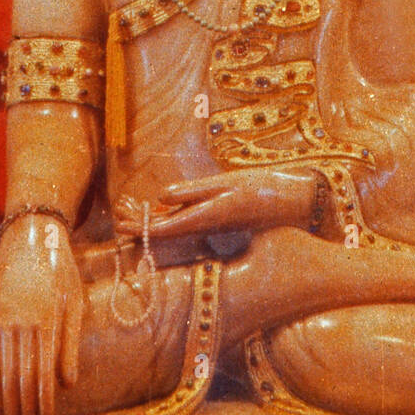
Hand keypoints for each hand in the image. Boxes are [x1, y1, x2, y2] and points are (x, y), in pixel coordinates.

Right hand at [0, 214, 83, 414]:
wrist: (31, 236)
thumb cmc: (60, 270)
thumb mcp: (74, 301)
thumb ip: (70, 343)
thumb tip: (66, 386)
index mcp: (45, 319)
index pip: (42, 374)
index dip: (43, 404)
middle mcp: (20, 322)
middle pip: (19, 379)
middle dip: (23, 410)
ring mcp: (0, 320)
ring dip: (2, 404)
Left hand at [114, 167, 316, 242]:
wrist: (295, 206)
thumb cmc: (263, 190)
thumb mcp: (227, 184)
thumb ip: (194, 191)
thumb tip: (162, 196)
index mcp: (207, 217)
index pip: (167, 228)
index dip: (142, 228)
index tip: (121, 226)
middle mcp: (208, 228)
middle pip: (167, 231)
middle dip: (143, 227)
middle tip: (119, 219)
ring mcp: (213, 228)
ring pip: (176, 229)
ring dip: (154, 224)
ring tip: (132, 216)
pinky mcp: (219, 224)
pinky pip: (188, 225)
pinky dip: (170, 220)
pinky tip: (163, 213)